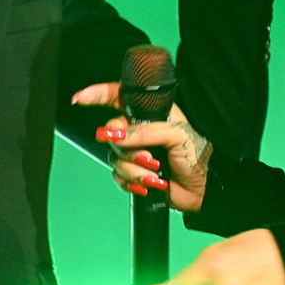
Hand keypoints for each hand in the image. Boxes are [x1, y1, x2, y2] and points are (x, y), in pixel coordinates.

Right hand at [71, 81, 212, 212]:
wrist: (204, 190)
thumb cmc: (198, 156)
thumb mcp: (176, 135)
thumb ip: (145, 132)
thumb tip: (115, 134)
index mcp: (151, 113)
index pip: (119, 97)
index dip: (97, 95)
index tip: (79, 99)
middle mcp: (140, 130)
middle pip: (112, 132)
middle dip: (128, 149)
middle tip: (149, 158)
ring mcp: (136, 151)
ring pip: (115, 157)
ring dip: (134, 169)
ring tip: (155, 174)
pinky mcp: (135, 173)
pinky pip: (118, 176)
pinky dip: (133, 182)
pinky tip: (150, 184)